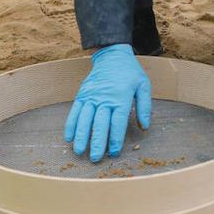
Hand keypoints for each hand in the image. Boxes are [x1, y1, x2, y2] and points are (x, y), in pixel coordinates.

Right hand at [63, 44, 151, 162]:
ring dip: (81, 136)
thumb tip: (144, 127)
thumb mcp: (143, 85)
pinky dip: (71, 124)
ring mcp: (91, 96)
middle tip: (96, 158)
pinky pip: (75, 111)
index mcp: (121, 96)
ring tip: (79, 151)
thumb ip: (144, 106)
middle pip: (100, 123)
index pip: (117, 121)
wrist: (112, 54)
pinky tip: (69, 137)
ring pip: (84, 119)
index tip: (114, 152)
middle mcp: (104, 97)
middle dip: (97, 142)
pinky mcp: (82, 94)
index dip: (115, 138)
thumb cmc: (130, 72)